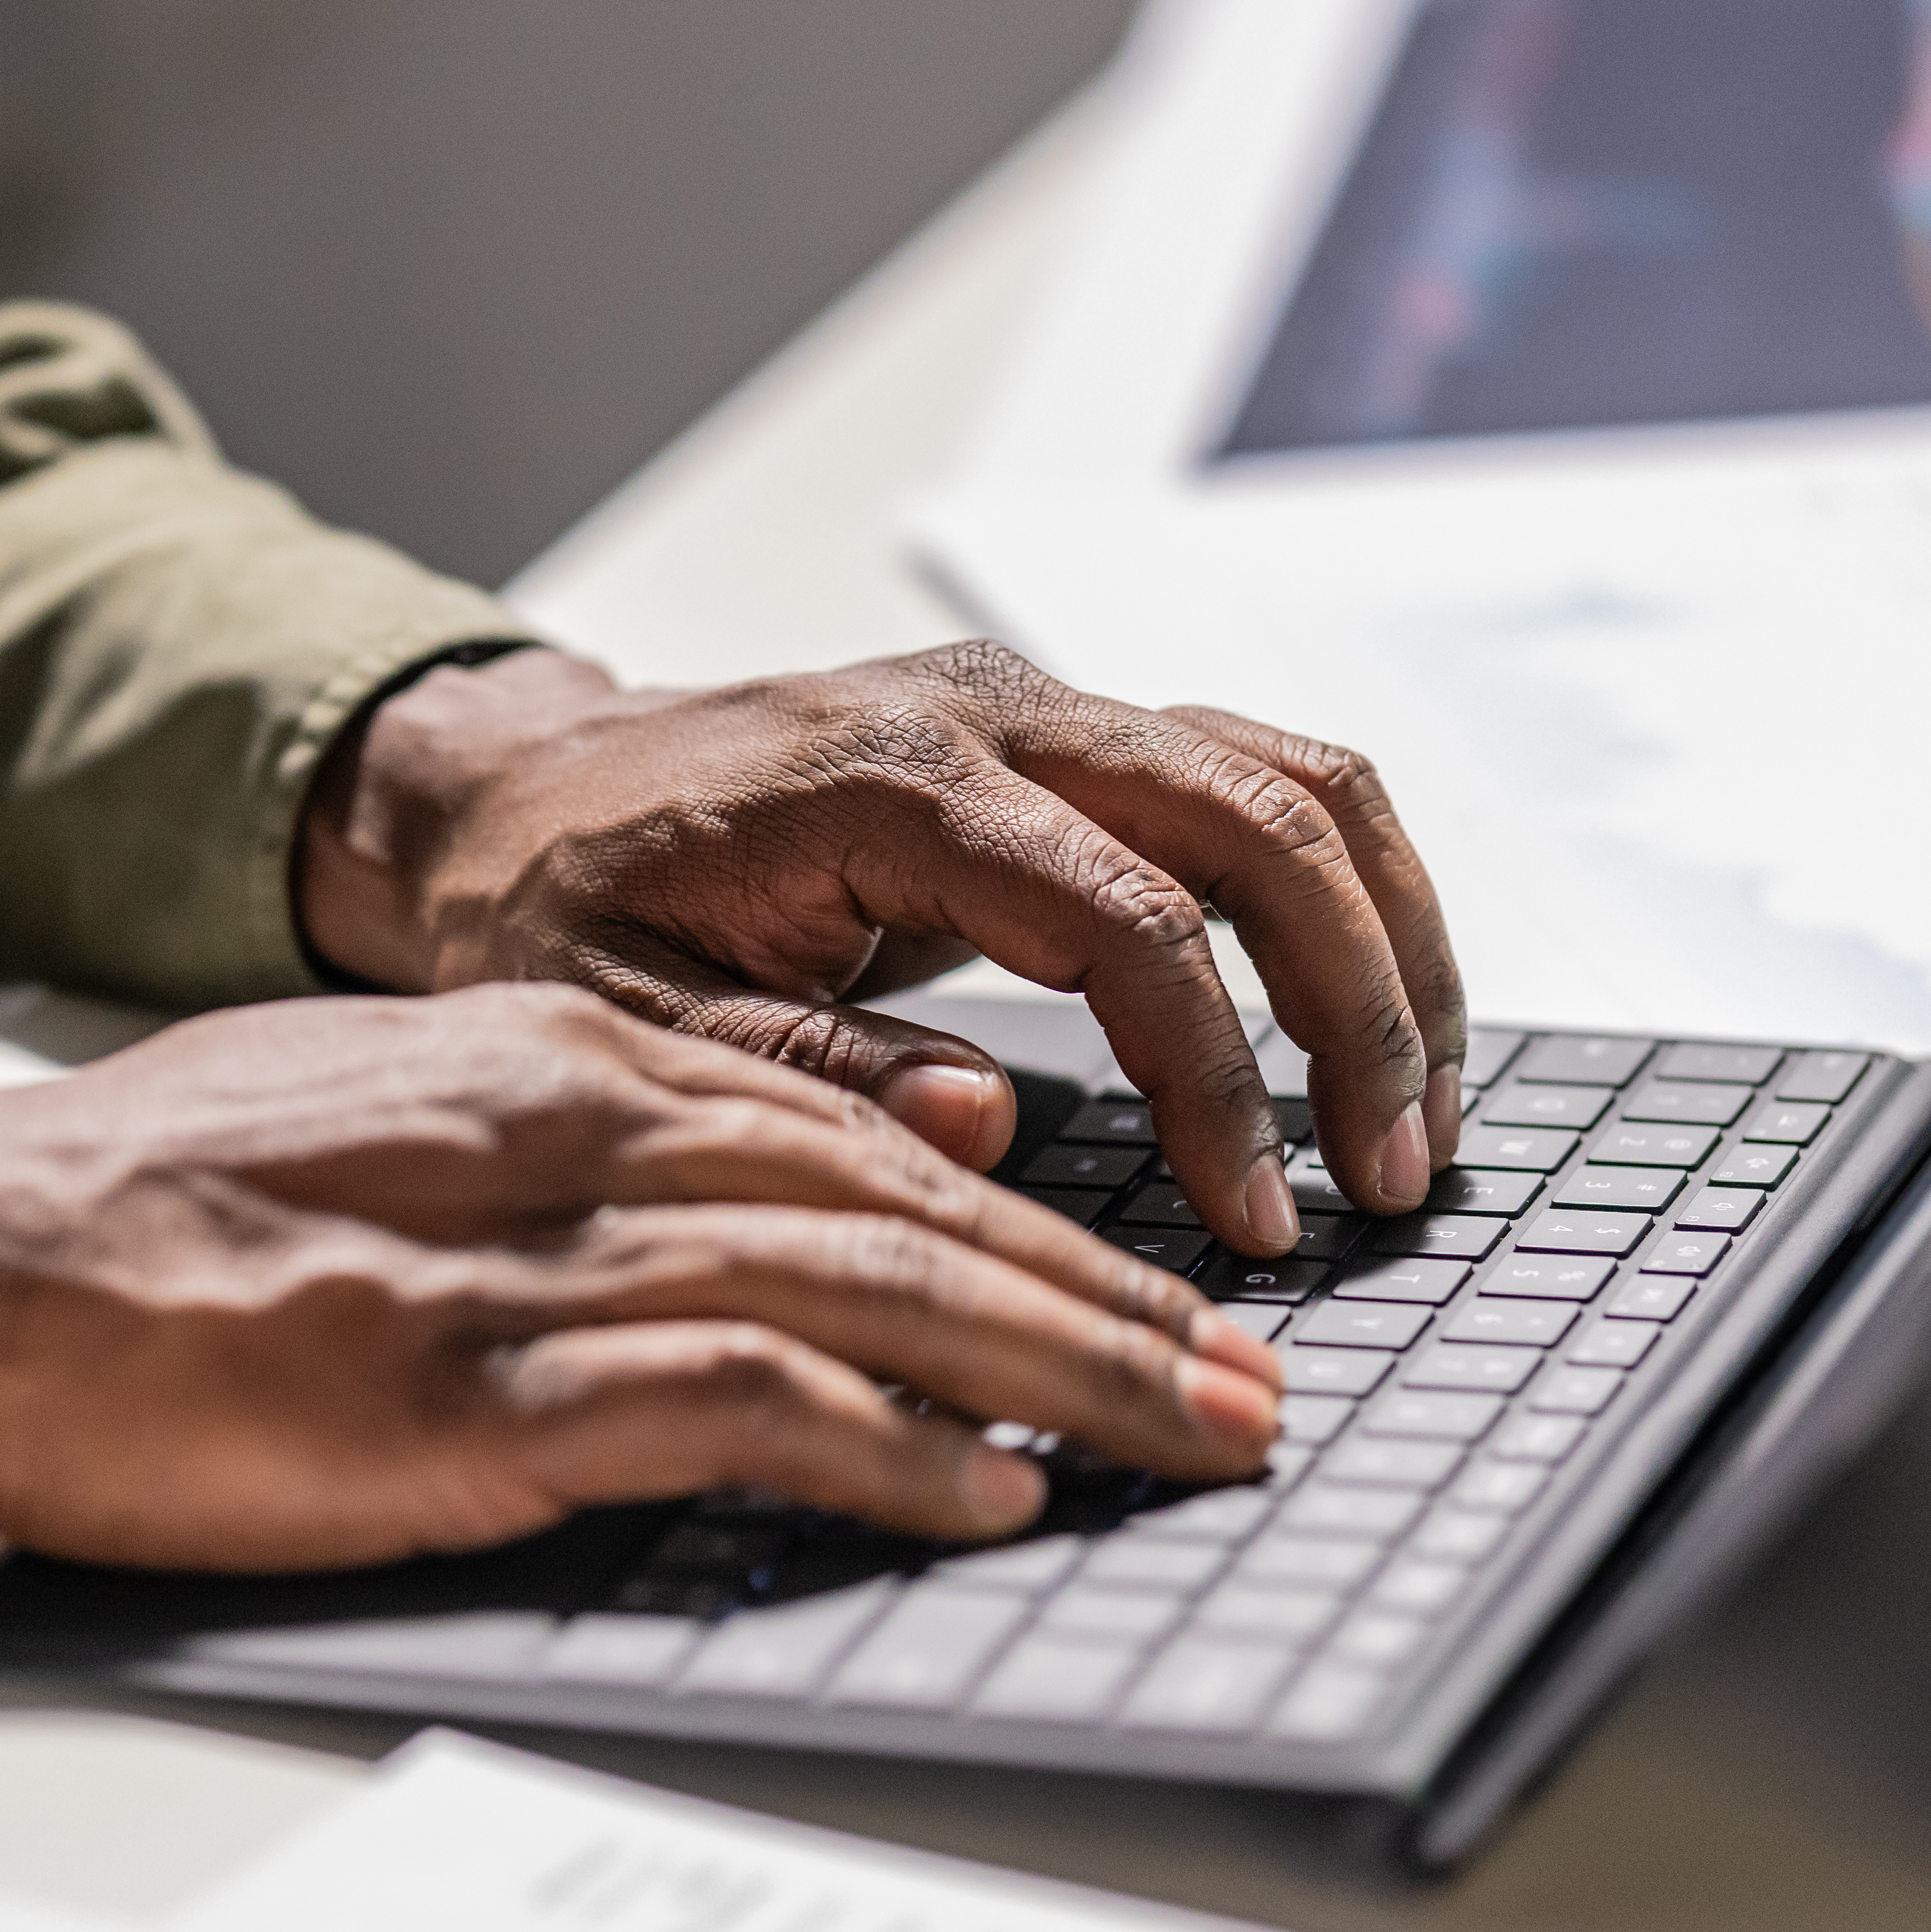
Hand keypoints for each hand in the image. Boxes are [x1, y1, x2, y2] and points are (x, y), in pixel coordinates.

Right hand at [0, 984, 1284, 1571]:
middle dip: (1105, 1296)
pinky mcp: (472, 1392)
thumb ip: (602, 1108)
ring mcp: (529, 1266)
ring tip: (1193, 1443)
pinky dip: (883, 1446)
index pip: (856, 1132)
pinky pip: (734, 1400)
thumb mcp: (391, 1102)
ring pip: (868, 1288)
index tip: (1151, 1294)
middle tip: (1250, 1388)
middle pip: (910, 1203)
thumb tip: (822, 1130)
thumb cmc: (147, 1208)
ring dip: (1056, 1371)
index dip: (1031, 1215)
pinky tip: (985, 1494)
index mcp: (559, 1069)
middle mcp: (579, 1139)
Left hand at [294, 642, 1467, 1256]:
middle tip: (1390, 1181)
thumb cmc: (558, 902)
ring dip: (1387, 944)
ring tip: (1414, 1115)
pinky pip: (1263, 787)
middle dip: (1359, 1008)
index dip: (1218, 1082)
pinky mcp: (1073, 741)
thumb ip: (798, 1069)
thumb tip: (985, 1125)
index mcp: (893, 782)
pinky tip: (1366, 1028)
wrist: (517, 790)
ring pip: (1299, 785)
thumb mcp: (622, 1014)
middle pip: (1266, 825)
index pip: (1132, 923)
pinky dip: (1345, 899)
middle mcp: (999, 715)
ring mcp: (1048, 710)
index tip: (1252, 1222)